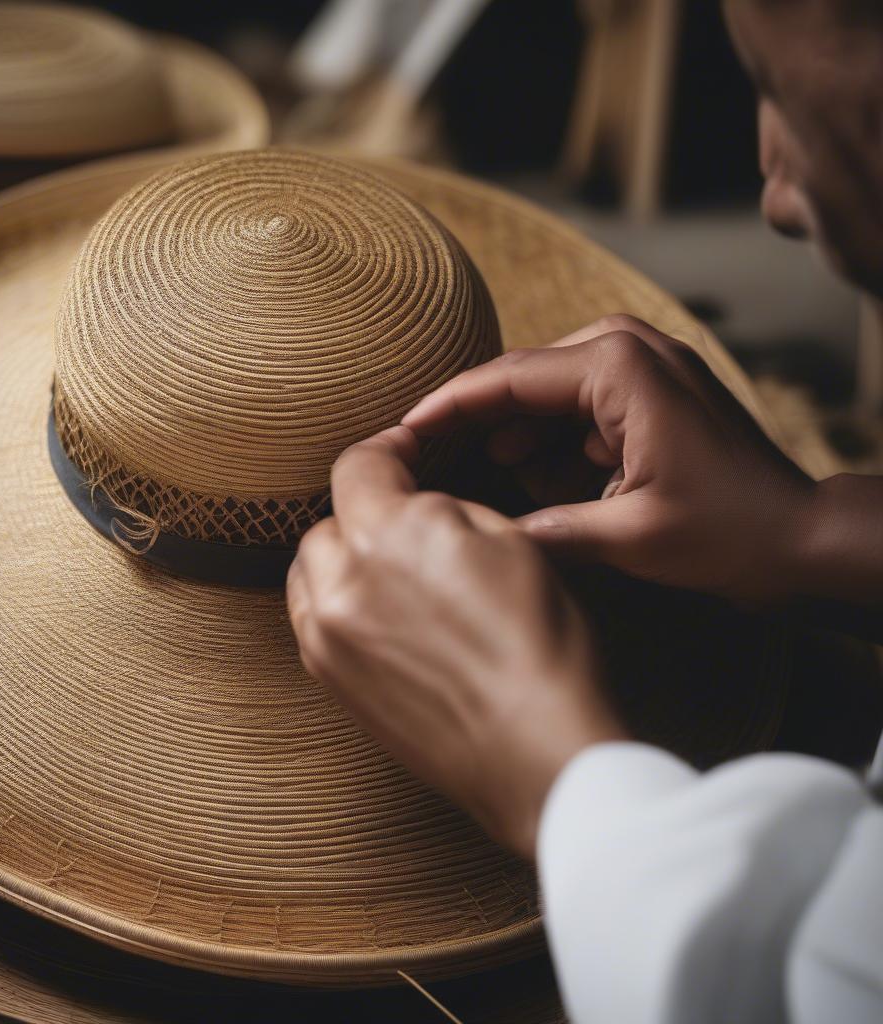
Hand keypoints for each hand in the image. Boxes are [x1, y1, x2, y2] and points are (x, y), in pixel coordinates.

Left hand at [287, 426, 625, 859]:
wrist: (535, 753)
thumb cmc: (540, 648)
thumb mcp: (511, 543)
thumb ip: (447, 511)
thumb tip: (420, 505)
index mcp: (388, 534)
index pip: (357, 466)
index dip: (385, 448)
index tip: (403, 451)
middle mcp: (342, 582)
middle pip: (327, 522)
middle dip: (364, 513)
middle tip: (408, 525)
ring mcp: (327, 637)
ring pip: (310, 572)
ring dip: (341, 560)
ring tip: (390, 573)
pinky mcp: (329, 681)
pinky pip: (311, 620)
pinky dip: (336, 604)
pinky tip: (380, 616)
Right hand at [403, 315, 815, 607]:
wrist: (802, 539)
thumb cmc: (729, 533)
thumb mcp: (626, 538)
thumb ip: (544, 529)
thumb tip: (478, 533)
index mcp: (618, 367)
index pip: (508, 379)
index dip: (448, 407)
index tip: (403, 430)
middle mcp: (629, 349)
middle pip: (523, 381)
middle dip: (478, 423)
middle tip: (428, 463)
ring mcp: (644, 367)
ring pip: (548, 396)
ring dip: (515, 437)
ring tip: (476, 479)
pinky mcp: (651, 394)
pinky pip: (579, 410)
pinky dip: (550, 443)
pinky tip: (528, 480)